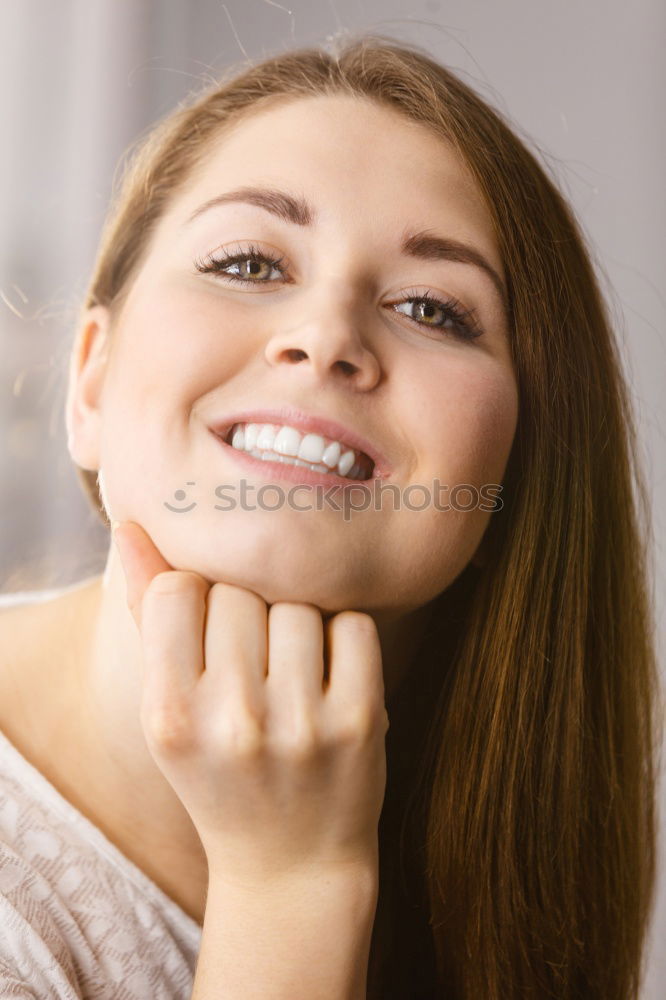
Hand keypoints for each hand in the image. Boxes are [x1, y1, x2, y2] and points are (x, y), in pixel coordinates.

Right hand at [112, 521, 388, 885]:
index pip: (178, 588)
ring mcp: (300, 724)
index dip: (196, 599)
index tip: (208, 633)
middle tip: (253, 663)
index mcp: (168, 715)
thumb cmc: (219, 770)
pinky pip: (354, 623)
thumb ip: (149, 613)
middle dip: (248, 612)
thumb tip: (132, 523)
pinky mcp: (360, 721)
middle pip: (240, 590)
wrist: (290, 863)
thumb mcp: (169, 708)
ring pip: (298, 602)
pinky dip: (345, 638)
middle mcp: (231, 722)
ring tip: (291, 673)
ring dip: (298, 623)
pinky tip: (331, 677)